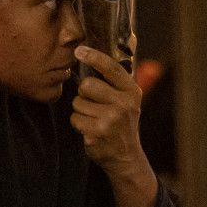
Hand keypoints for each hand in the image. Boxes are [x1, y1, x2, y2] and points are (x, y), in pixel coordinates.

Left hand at [69, 45, 157, 206]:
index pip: (111, 68)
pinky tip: (91, 128)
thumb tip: (92, 54)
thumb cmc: (122, 123)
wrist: (126, 156)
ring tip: (95, 118)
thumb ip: (115, 81)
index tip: (79, 50)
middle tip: (95, 103)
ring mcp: (110, 120)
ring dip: (82, 110)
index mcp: (132, 92)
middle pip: (87, 85)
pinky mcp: (96, 133)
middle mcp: (123, 104)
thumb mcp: (127, 100)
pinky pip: (75, 118)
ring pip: (78, 103)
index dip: (94, 57)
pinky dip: (79, 123)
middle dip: (85, 93)